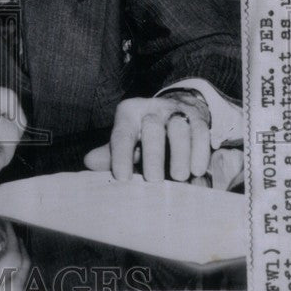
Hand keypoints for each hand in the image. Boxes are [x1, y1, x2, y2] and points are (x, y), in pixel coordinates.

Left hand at [84, 89, 211, 181]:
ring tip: (179, 177)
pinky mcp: (198, 119)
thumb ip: (109, 153)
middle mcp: (151, 109)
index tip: (123, 179)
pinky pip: (201, 133)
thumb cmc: (142, 135)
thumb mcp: (125, 141)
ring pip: (179, 128)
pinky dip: (200, 152)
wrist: (172, 112)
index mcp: (128, 114)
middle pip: (152, 127)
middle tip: (154, 180)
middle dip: (153, 154)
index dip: (120, 156)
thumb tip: (89, 162)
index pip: (122, 134)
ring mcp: (176, 112)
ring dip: (180, 154)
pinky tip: (197, 171)